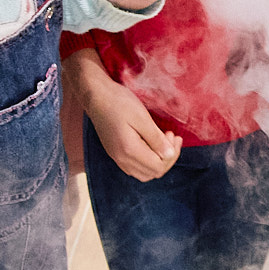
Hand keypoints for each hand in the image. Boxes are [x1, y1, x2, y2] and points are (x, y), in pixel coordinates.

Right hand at [77, 64, 181, 180]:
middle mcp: (122, 159)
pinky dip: (147, 160)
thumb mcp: (142, 117)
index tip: (172, 135)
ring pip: (144, 173)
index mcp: (130, 150)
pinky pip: (135, 167)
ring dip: (158, 160)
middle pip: (153, 172)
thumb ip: (156, 139)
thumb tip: (169, 154)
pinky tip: (151, 145)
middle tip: (170, 137)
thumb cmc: (119, 102)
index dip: (171, 154)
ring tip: (163, 141)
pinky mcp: (115, 153)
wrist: (96, 96)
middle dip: (167, 158)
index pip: (159, 167)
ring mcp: (117, 158)